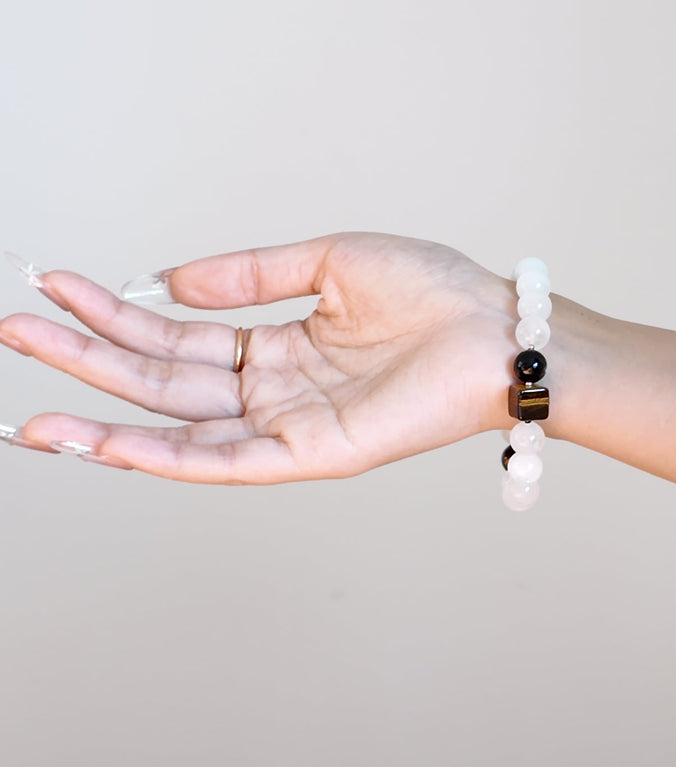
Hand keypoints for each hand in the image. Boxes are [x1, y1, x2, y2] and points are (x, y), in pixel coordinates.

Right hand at [0, 233, 515, 482]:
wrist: (494, 327)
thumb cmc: (433, 292)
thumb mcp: (329, 261)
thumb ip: (251, 274)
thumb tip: (172, 282)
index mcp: (278, 346)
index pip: (178, 336)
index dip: (116, 313)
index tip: (57, 285)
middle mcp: (275, 390)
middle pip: (164, 382)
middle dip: (89, 360)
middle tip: (19, 331)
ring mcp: (290, 426)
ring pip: (181, 429)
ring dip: (106, 421)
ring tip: (34, 409)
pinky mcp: (313, 455)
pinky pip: (228, 462)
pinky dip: (166, 455)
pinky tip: (108, 442)